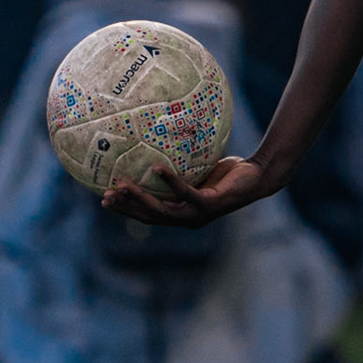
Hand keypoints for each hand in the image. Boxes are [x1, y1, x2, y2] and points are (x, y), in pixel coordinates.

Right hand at [101, 155, 270, 227]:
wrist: (257, 176)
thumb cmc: (228, 173)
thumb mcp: (198, 171)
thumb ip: (180, 167)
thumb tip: (159, 144)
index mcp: (182, 213)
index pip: (148, 215)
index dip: (127, 210)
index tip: (106, 199)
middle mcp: (188, 219)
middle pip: (150, 217)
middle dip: (126, 208)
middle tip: (105, 197)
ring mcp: (198, 214)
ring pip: (163, 210)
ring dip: (141, 198)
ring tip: (122, 185)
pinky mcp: (210, 204)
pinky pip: (186, 193)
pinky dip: (170, 182)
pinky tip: (156, 168)